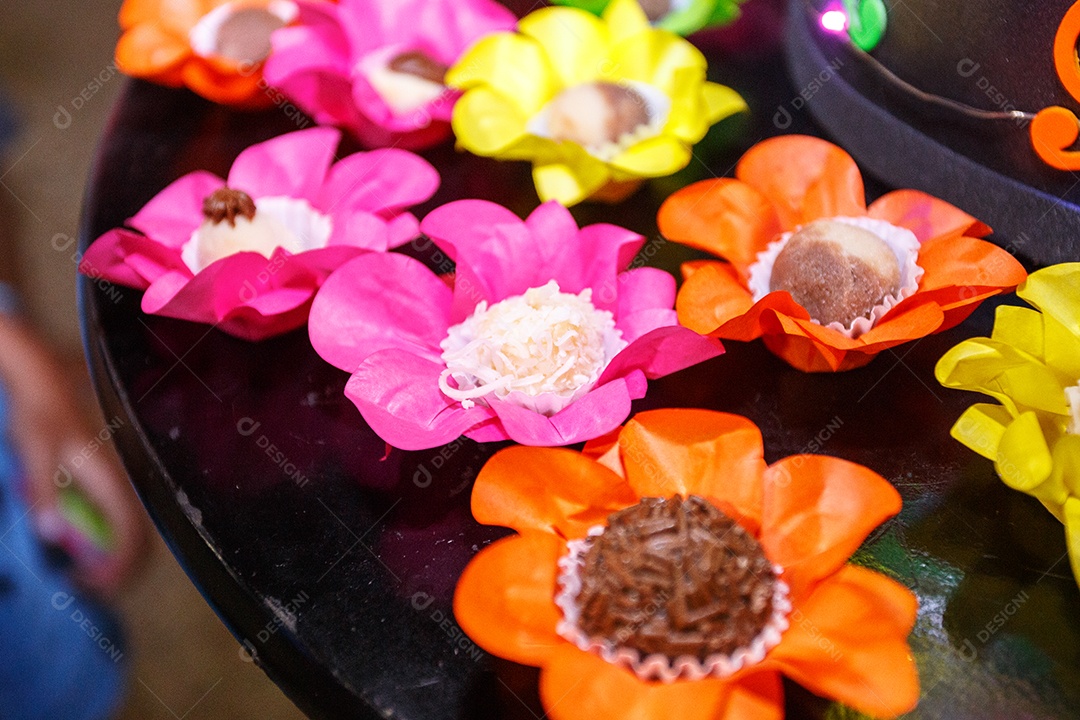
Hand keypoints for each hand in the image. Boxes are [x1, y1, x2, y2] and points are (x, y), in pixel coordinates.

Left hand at [0, 315, 146, 596]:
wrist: (43, 379)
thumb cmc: (42, 412)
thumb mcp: (36, 452)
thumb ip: (45, 493)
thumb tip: (54, 533)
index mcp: (110, 478)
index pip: (132, 534)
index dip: (118, 567)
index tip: (90, 583)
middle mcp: (119, 482)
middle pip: (137, 539)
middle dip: (117, 569)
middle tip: (84, 583)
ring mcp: (113, 481)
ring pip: (128, 531)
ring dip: (109, 556)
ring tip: (79, 567)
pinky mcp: (102, 479)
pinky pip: (114, 519)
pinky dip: (101, 539)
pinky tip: (76, 538)